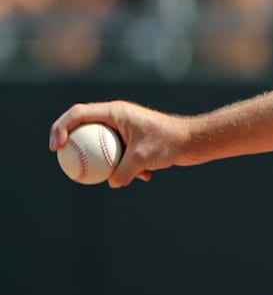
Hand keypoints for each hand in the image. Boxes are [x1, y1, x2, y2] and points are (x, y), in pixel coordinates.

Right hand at [49, 102, 194, 187]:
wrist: (193, 141)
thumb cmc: (168, 144)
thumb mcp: (143, 159)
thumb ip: (123, 171)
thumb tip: (111, 183)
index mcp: (115, 111)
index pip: (78, 114)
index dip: (60, 128)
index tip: (57, 148)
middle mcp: (117, 116)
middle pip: (83, 127)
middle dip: (71, 143)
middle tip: (64, 160)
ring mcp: (124, 128)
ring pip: (100, 143)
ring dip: (102, 160)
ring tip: (108, 176)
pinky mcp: (132, 140)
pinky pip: (117, 153)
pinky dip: (123, 166)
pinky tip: (142, 178)